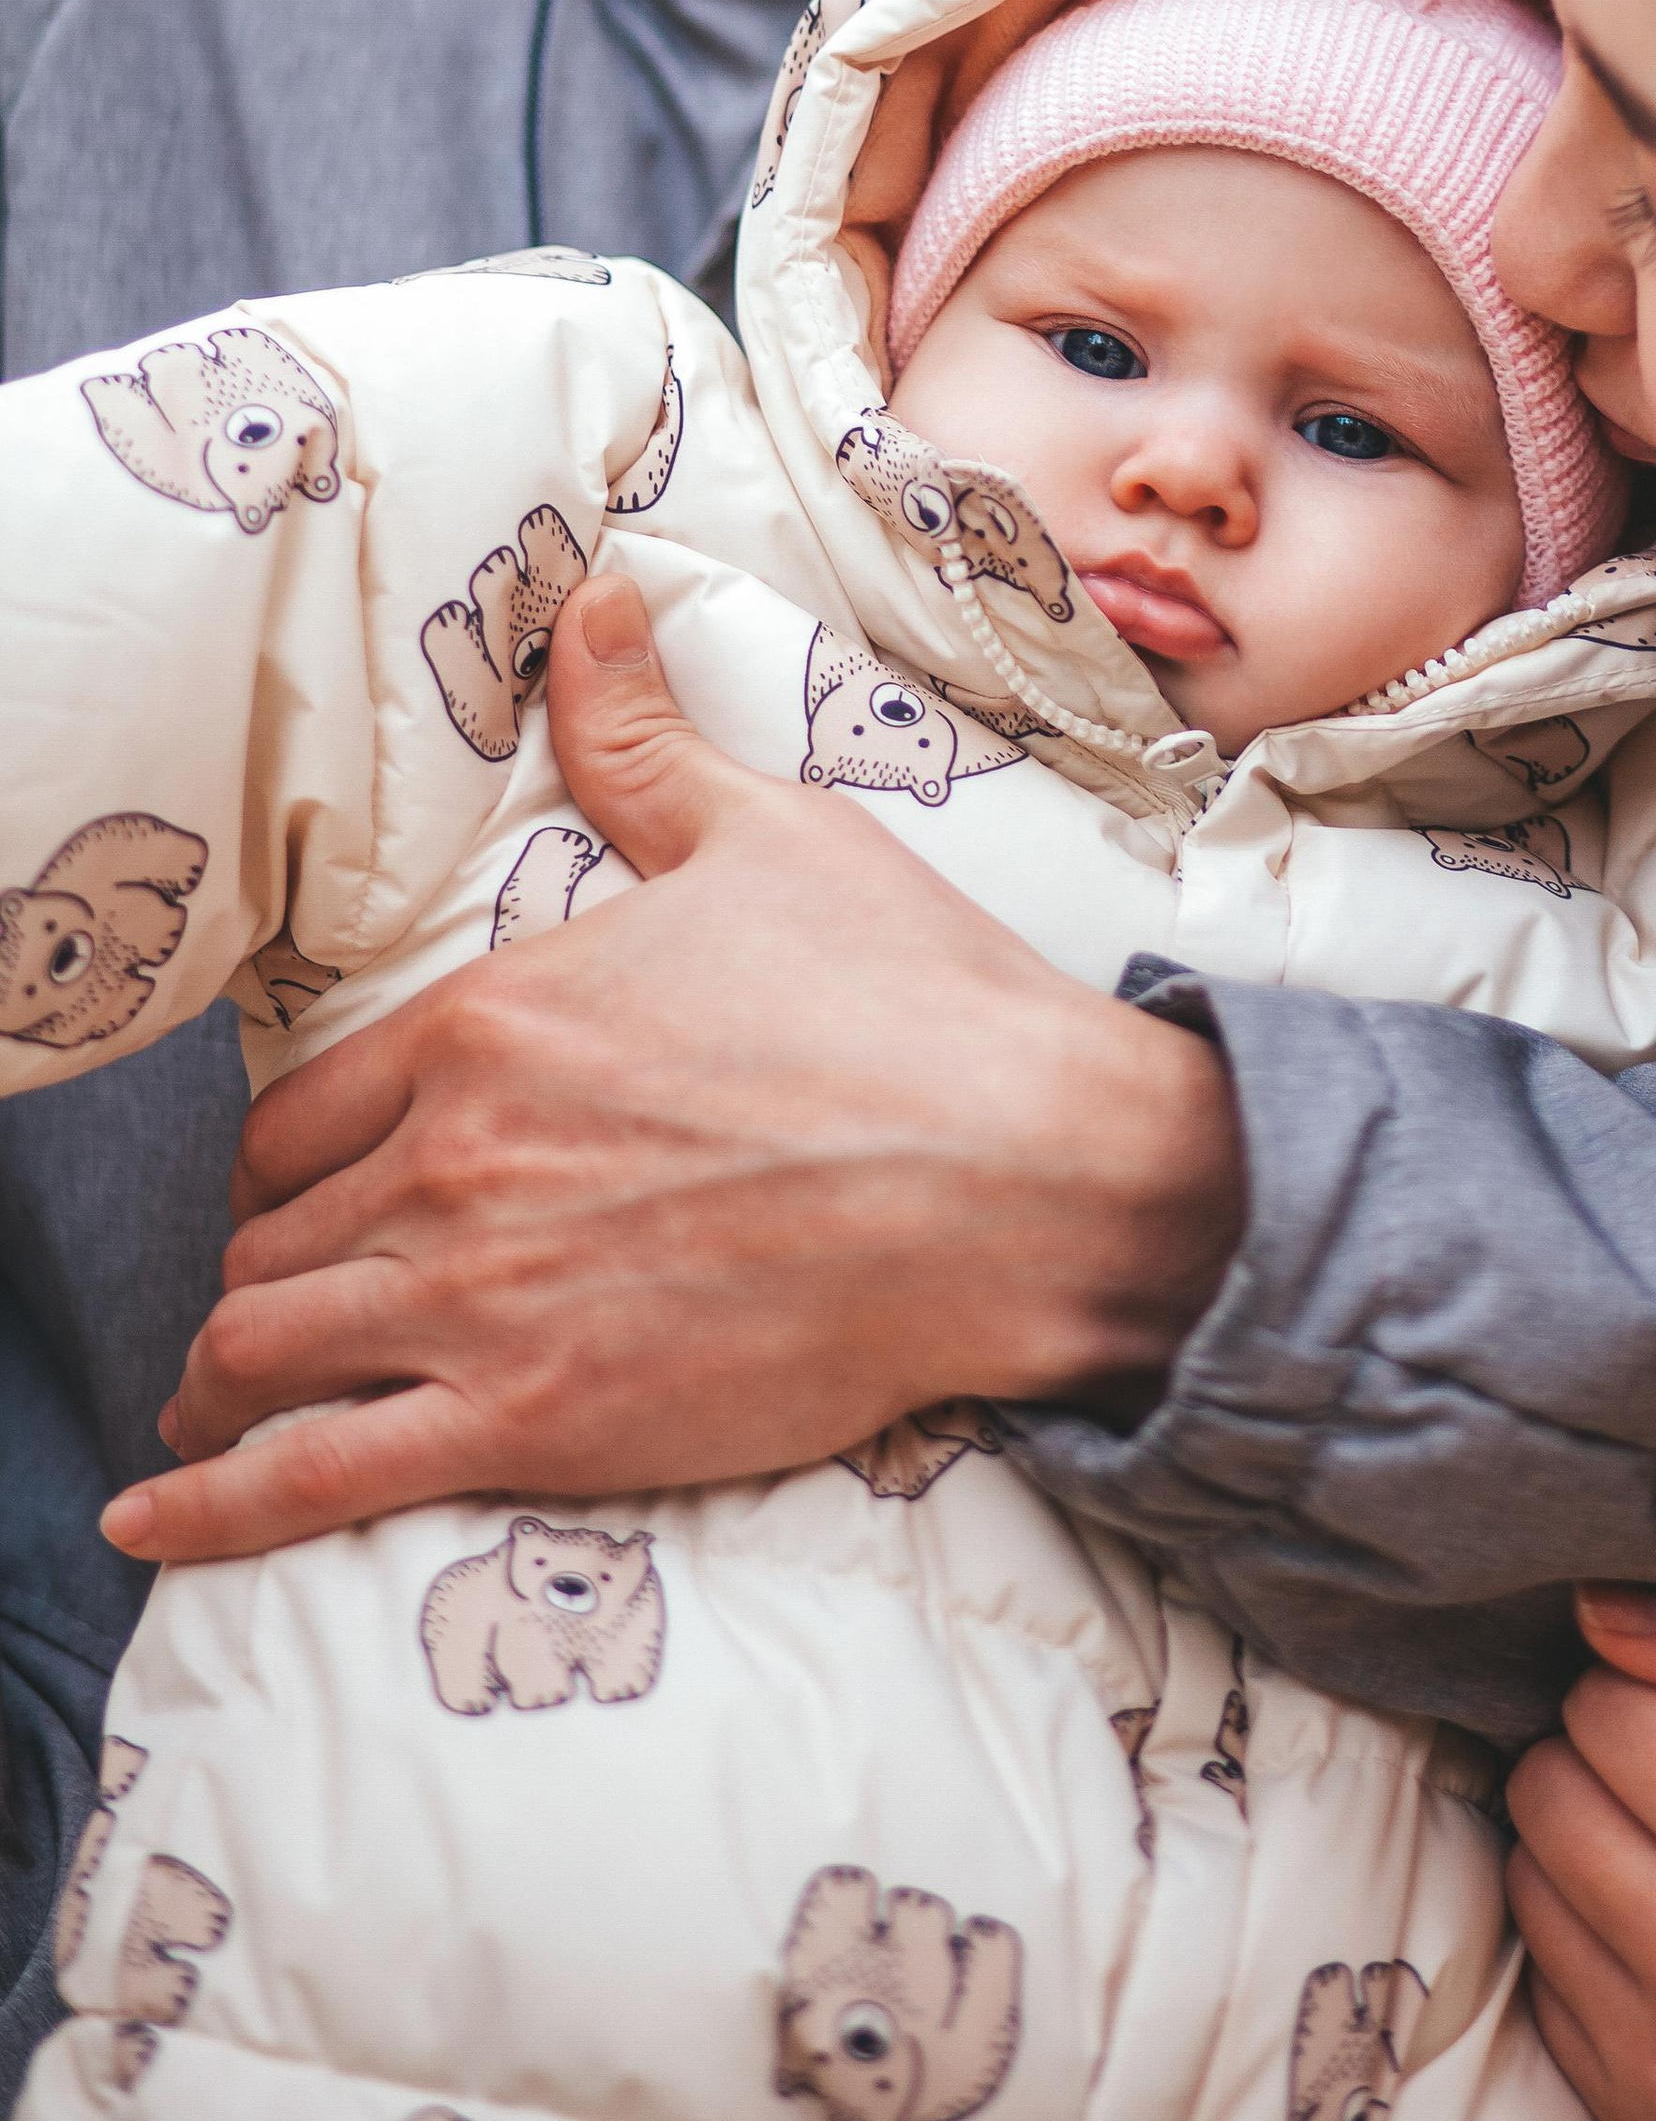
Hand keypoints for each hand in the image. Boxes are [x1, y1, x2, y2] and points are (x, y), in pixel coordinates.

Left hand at [105, 574, 1244, 1561]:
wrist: (1029, 1178)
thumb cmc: (913, 1005)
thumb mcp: (769, 836)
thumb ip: (641, 739)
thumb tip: (591, 600)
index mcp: (493, 1020)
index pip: (299, 1114)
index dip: (286, 1162)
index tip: (306, 1190)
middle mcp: (456, 1155)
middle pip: (274, 1237)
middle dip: (269, 1272)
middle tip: (289, 1304)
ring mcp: (482, 1297)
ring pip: (266, 1350)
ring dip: (232, 1378)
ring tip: (220, 1407)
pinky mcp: (532, 1420)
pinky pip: (311, 1478)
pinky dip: (212, 1508)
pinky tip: (161, 1520)